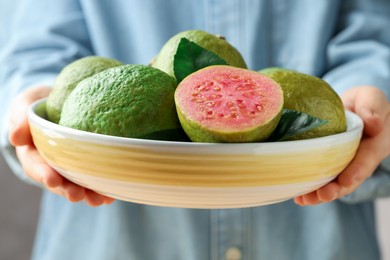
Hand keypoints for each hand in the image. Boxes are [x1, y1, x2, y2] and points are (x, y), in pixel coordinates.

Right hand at [8, 86, 114, 205]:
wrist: (65, 101)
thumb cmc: (42, 103)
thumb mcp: (27, 104)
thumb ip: (21, 118)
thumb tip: (16, 138)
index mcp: (33, 151)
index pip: (35, 165)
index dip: (43, 173)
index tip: (53, 180)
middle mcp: (52, 163)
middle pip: (58, 180)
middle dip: (67, 189)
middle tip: (76, 195)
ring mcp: (71, 166)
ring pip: (78, 183)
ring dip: (87, 194)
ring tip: (98, 200)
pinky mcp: (89, 164)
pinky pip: (95, 178)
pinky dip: (103, 187)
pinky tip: (111, 194)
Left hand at [295, 86, 389, 205]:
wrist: (350, 108)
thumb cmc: (363, 102)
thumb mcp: (370, 97)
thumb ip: (373, 107)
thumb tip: (373, 123)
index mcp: (376, 143)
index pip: (368, 158)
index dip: (357, 170)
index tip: (346, 179)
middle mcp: (361, 159)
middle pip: (351, 178)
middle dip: (336, 189)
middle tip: (322, 195)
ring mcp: (345, 165)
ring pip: (335, 183)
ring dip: (320, 194)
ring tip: (304, 200)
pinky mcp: (329, 165)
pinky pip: (322, 179)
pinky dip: (310, 188)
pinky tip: (297, 195)